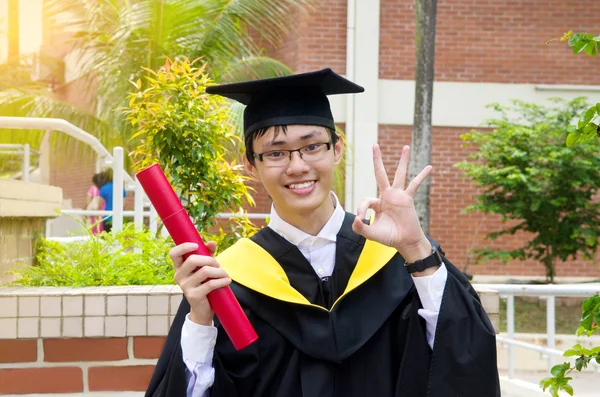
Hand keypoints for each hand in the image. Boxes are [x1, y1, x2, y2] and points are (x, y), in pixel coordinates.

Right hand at [171, 242, 230, 325]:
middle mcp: (179, 276)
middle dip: (210, 260)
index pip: (174, 253)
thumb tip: (212, 242)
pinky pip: (210, 284)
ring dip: (219, 271)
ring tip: (224, 274)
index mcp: (179, 267)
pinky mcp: (193, 295)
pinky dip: (221, 281)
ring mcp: (185, 286)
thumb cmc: (204, 284)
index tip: (197, 246)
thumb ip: (207, 253)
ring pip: (204, 271)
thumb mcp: (205, 267)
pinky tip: (227, 281)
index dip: (184, 247)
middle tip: (218, 265)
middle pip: (192, 260)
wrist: (203, 308)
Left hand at [352, 144, 431, 261]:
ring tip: (405, 147)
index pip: (366, 200)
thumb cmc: (388, 237)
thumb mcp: (371, 233)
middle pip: (380, 174)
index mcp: (376, 203)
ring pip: (400, 174)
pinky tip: (429, 167)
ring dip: (402, 161)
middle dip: (377, 160)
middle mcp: (386, 196)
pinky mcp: (408, 199)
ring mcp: (398, 196)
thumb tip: (356, 219)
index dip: (361, 209)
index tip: (362, 219)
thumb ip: (361, 227)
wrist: (405, 242)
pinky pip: (415, 185)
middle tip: (375, 145)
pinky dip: (422, 176)